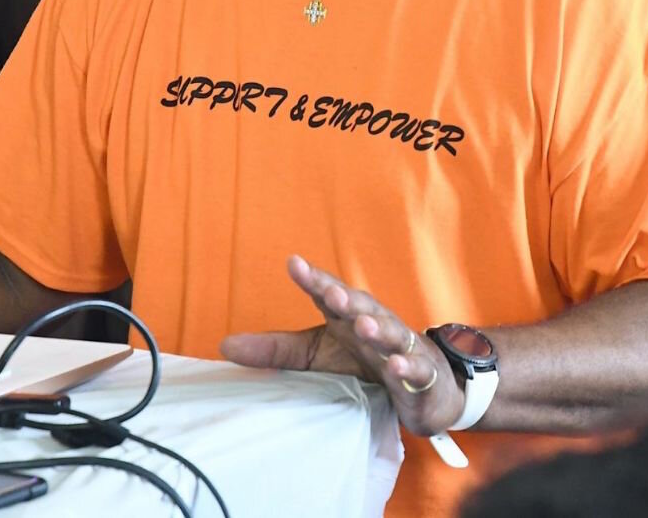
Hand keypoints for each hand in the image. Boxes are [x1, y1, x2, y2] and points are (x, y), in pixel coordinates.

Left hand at [219, 254, 464, 436]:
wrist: (424, 385)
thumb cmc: (363, 361)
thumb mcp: (316, 354)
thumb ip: (275, 349)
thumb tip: (223, 345)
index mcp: (346, 316)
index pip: (327, 293)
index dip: (312, 279)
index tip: (292, 263)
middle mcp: (374, 323)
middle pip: (361, 307)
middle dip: (347, 299)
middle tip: (330, 293)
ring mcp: (400, 347)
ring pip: (391, 334)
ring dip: (378, 329)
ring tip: (363, 326)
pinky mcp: (421, 375)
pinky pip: (416, 369)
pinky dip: (408, 367)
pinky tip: (397, 366)